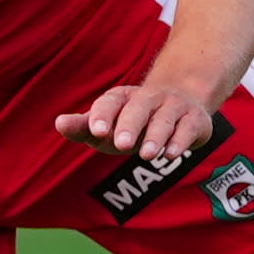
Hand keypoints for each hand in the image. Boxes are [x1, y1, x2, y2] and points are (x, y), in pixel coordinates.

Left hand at [55, 76, 217, 163]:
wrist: (184, 102)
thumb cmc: (135, 120)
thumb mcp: (108, 124)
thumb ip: (84, 127)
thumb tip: (59, 123)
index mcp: (123, 98)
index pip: (110, 102)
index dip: (103, 115)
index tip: (95, 131)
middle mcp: (149, 99)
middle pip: (139, 108)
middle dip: (130, 125)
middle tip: (121, 144)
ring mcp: (174, 107)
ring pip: (164, 119)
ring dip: (156, 136)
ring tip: (147, 155)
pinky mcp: (195, 120)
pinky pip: (188, 128)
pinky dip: (180, 141)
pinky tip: (171, 154)